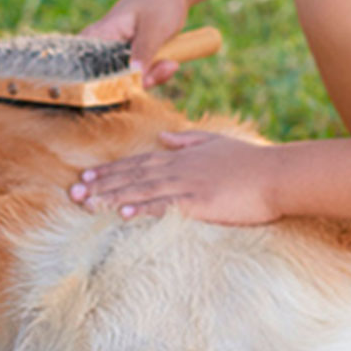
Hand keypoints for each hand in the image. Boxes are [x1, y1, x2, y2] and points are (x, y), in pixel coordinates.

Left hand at [68, 131, 282, 224]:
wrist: (276, 174)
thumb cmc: (249, 161)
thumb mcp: (216, 142)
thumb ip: (187, 139)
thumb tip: (165, 137)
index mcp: (180, 156)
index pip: (137, 163)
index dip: (110, 171)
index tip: (86, 178)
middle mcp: (178, 168)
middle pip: (132, 175)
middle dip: (101, 185)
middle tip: (74, 193)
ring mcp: (187, 184)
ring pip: (141, 189)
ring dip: (112, 196)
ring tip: (88, 203)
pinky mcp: (199, 202)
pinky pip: (164, 205)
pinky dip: (141, 208)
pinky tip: (122, 213)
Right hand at [83, 0, 190, 87]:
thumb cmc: (161, 0)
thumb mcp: (155, 28)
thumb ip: (143, 54)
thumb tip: (132, 83)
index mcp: (99, 35)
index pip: (89, 71)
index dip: (110, 87)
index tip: (138, 86)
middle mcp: (101, 47)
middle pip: (110, 81)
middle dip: (139, 83)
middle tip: (167, 68)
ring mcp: (114, 53)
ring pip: (127, 81)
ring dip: (151, 78)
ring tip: (171, 63)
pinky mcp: (127, 57)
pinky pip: (137, 76)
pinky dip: (154, 74)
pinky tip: (169, 63)